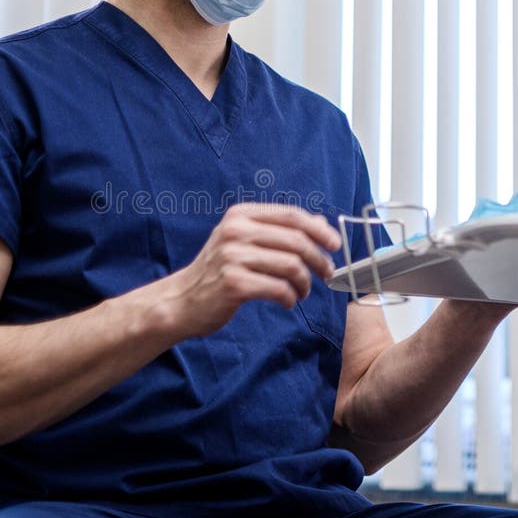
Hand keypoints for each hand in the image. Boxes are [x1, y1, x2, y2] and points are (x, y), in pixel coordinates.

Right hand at [169, 203, 340, 336]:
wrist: (182, 300)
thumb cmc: (218, 271)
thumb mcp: (244, 241)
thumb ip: (279, 231)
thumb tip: (322, 225)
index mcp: (240, 215)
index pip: (291, 215)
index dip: (319, 229)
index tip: (335, 244)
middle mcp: (235, 231)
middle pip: (296, 240)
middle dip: (318, 259)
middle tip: (326, 273)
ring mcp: (232, 257)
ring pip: (291, 266)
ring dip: (305, 283)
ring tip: (302, 292)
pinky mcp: (233, 284)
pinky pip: (279, 289)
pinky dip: (290, 298)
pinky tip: (286, 302)